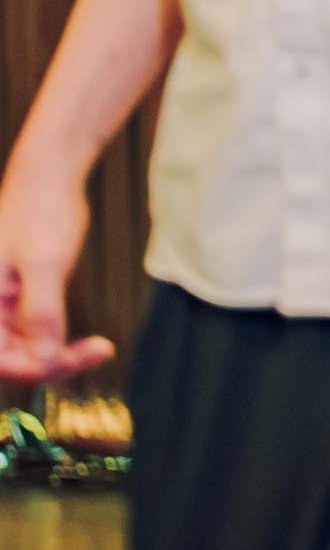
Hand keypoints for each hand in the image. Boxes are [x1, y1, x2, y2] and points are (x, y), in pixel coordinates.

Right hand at [0, 164, 107, 386]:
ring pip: (27, 351)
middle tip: (98, 353)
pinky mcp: (21, 304)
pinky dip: (61, 344)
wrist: (48, 180)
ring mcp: (3, 308)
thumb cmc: (41, 212)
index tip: (70, 361)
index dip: (30, 369)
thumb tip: (44, 360)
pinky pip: (37, 337)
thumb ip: (42, 311)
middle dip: (51, 365)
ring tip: (100, 350)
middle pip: (11, 360)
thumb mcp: (45, 263)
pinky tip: (92, 345)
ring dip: (60, 357)